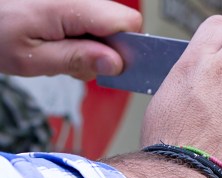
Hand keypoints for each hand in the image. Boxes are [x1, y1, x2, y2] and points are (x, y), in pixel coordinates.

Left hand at [0, 0, 141, 79]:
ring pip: (106, 25)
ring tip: (59, 52)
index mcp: (70, 6)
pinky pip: (89, 20)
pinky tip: (58, 43)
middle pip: (120, 24)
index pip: (128, 23)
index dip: (124, 49)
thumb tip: (115, 63)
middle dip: (106, 50)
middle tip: (74, 62)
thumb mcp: (31, 59)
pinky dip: (78, 37)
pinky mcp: (67, 3)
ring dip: (90, 46)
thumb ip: (76, 60)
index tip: (105, 65)